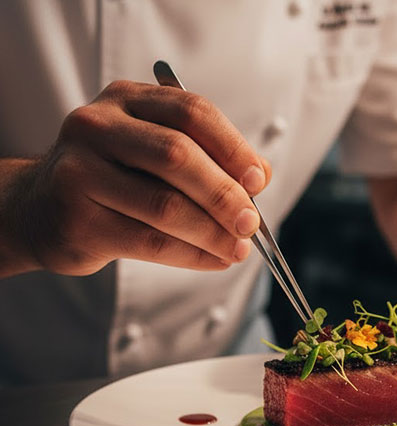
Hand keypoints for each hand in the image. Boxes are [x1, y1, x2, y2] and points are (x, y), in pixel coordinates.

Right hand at [11, 80, 270, 275]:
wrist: (42, 209)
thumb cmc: (115, 178)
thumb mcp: (156, 153)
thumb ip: (209, 158)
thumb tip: (259, 178)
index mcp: (127, 100)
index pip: (192, 112)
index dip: (233, 147)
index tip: (258, 179)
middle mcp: (98, 126)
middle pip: (178, 156)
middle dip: (225, 194)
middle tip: (251, 222)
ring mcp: (80, 171)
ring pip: (165, 205)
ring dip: (213, 232)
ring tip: (239, 248)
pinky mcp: (78, 219)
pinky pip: (149, 241)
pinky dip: (192, 254)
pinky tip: (215, 259)